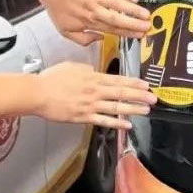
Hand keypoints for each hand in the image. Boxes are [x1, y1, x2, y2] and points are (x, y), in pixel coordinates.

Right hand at [35, 62, 154, 129]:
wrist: (38, 93)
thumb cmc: (52, 79)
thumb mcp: (72, 67)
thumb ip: (86, 70)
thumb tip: (95, 73)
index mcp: (92, 78)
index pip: (118, 80)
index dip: (134, 82)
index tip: (146, 84)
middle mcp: (95, 91)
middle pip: (122, 93)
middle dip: (140, 95)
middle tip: (153, 98)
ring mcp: (90, 105)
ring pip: (116, 107)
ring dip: (133, 108)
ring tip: (146, 110)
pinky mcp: (84, 117)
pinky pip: (104, 120)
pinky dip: (117, 123)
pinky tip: (127, 125)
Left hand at [38, 0, 151, 46]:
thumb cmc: (58, 7)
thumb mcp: (65, 31)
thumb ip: (82, 39)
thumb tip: (100, 39)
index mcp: (88, 22)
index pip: (112, 29)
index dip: (127, 33)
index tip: (140, 35)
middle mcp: (93, 10)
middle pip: (117, 18)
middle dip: (134, 24)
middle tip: (148, 27)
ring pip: (118, 4)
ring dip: (133, 10)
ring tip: (146, 14)